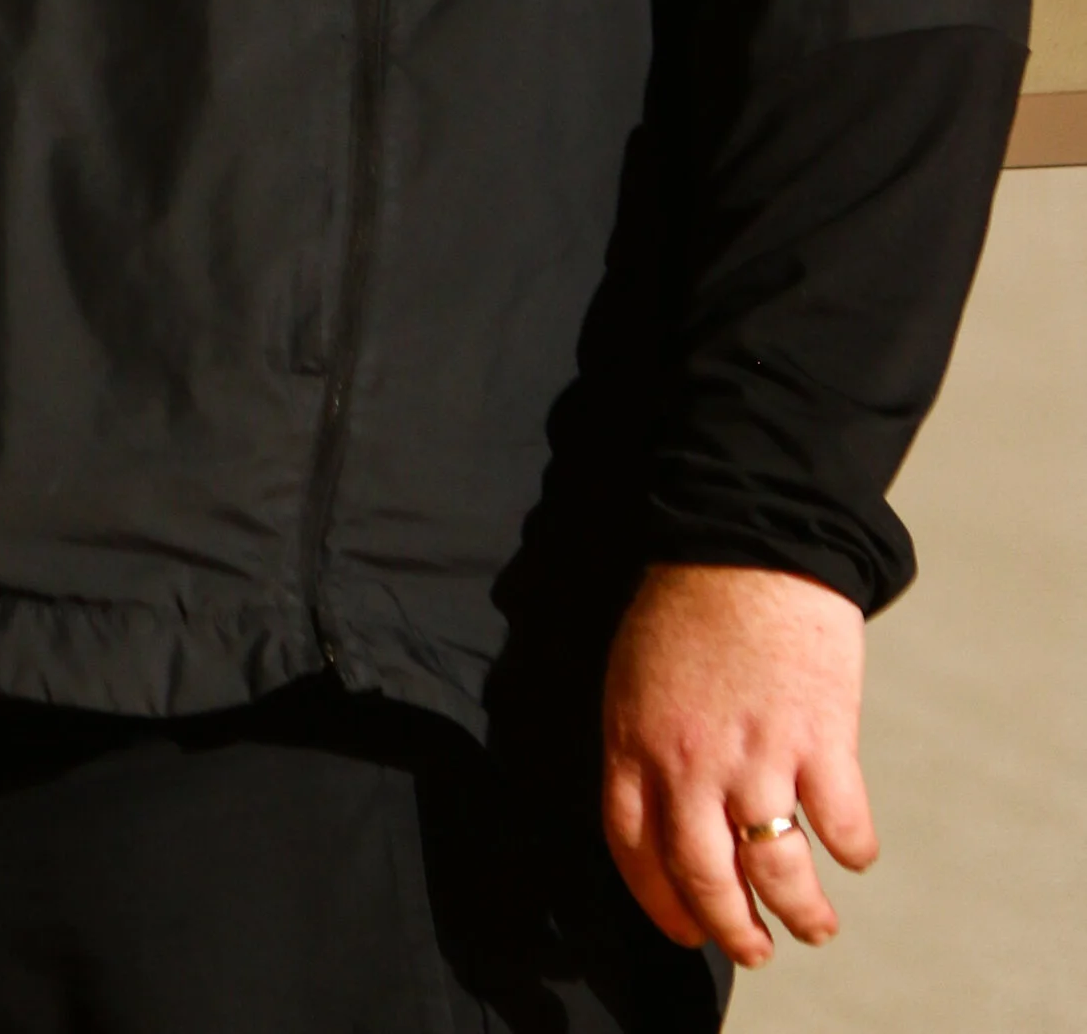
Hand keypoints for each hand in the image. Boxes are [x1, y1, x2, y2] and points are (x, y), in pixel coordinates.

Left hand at [602, 562, 876, 964]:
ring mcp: (756, 757)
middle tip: (754, 951)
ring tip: (815, 926)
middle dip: (733, 931)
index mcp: (633, 743)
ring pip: (778, 874)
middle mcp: (689, 765)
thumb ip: (642, 743)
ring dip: (801, 914)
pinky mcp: (819, 740)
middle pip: (705, 880)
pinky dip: (852, 849)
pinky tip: (853, 850)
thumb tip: (664, 811)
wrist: (747, 535)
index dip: (663, 904)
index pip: (636, 853)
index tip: (687, 930)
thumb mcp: (633, 672)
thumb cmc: (687, 598)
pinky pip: (841, 827)